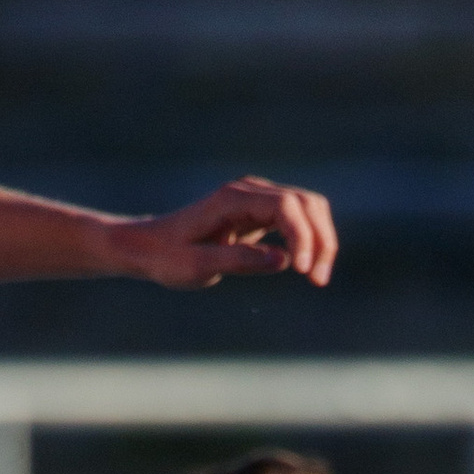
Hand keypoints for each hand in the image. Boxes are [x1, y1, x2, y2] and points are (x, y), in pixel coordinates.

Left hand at [110, 178, 337, 289]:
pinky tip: (306, 269)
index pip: (286, 205)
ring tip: (317, 278)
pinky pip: (297, 220)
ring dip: (321, 240)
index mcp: (232, 199)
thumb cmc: (169, 257)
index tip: (303, 272)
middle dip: (321, 239)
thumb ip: (239, 261)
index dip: (302, 236)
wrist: (151, 246)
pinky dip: (309, 241)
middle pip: (306, 202)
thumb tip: (284, 261)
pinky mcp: (260, 213)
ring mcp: (256, 200)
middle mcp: (249, 192)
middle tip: (319, 281)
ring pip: (308, 208)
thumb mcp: (198, 266)